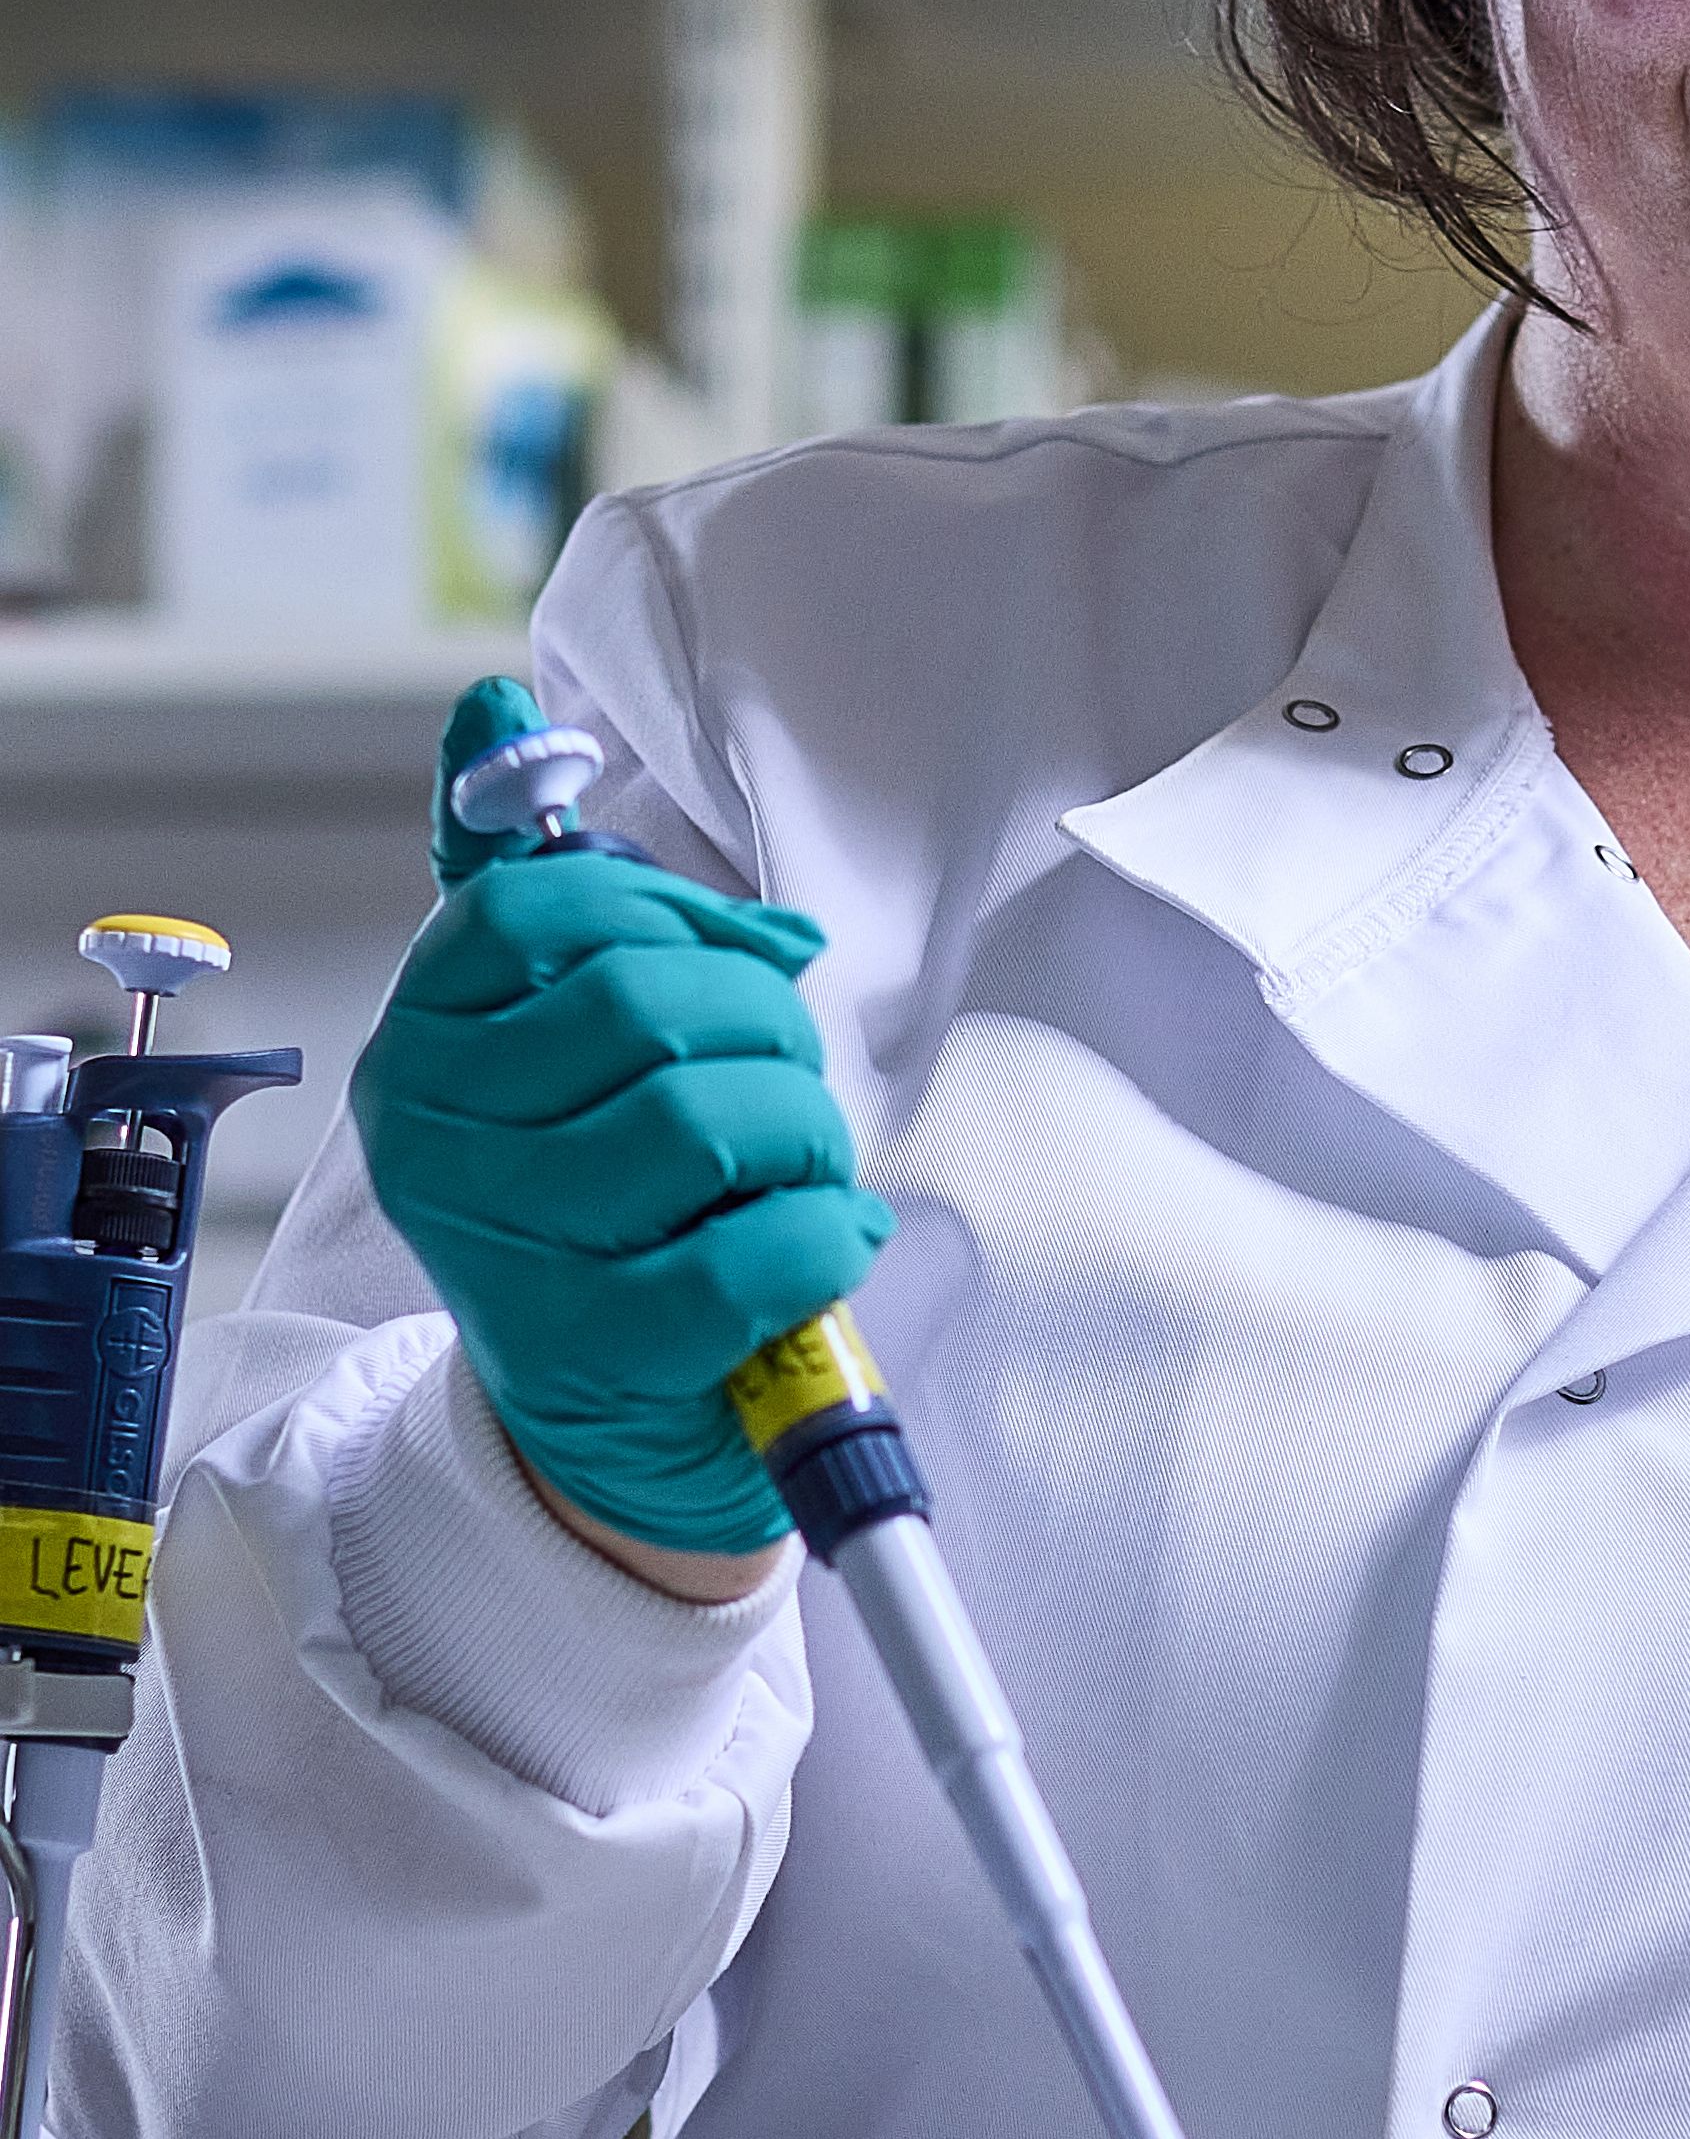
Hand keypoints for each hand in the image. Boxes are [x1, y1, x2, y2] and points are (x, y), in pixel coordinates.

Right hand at [352, 688, 890, 1559]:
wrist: (606, 1433)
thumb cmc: (606, 1214)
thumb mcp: (555, 1044)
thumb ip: (534, 884)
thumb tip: (495, 705)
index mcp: (421, 1042)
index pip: (544, 904)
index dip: (681, 918)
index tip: (748, 966)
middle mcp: (432, 1136)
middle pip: (647, 1005)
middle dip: (768, 1035)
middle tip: (790, 1089)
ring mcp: (500, 1246)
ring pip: (708, 1120)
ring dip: (804, 1138)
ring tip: (802, 1173)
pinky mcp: (591, 1348)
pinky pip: (751, 1253)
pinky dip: (820, 1238)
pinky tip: (821, 1241)